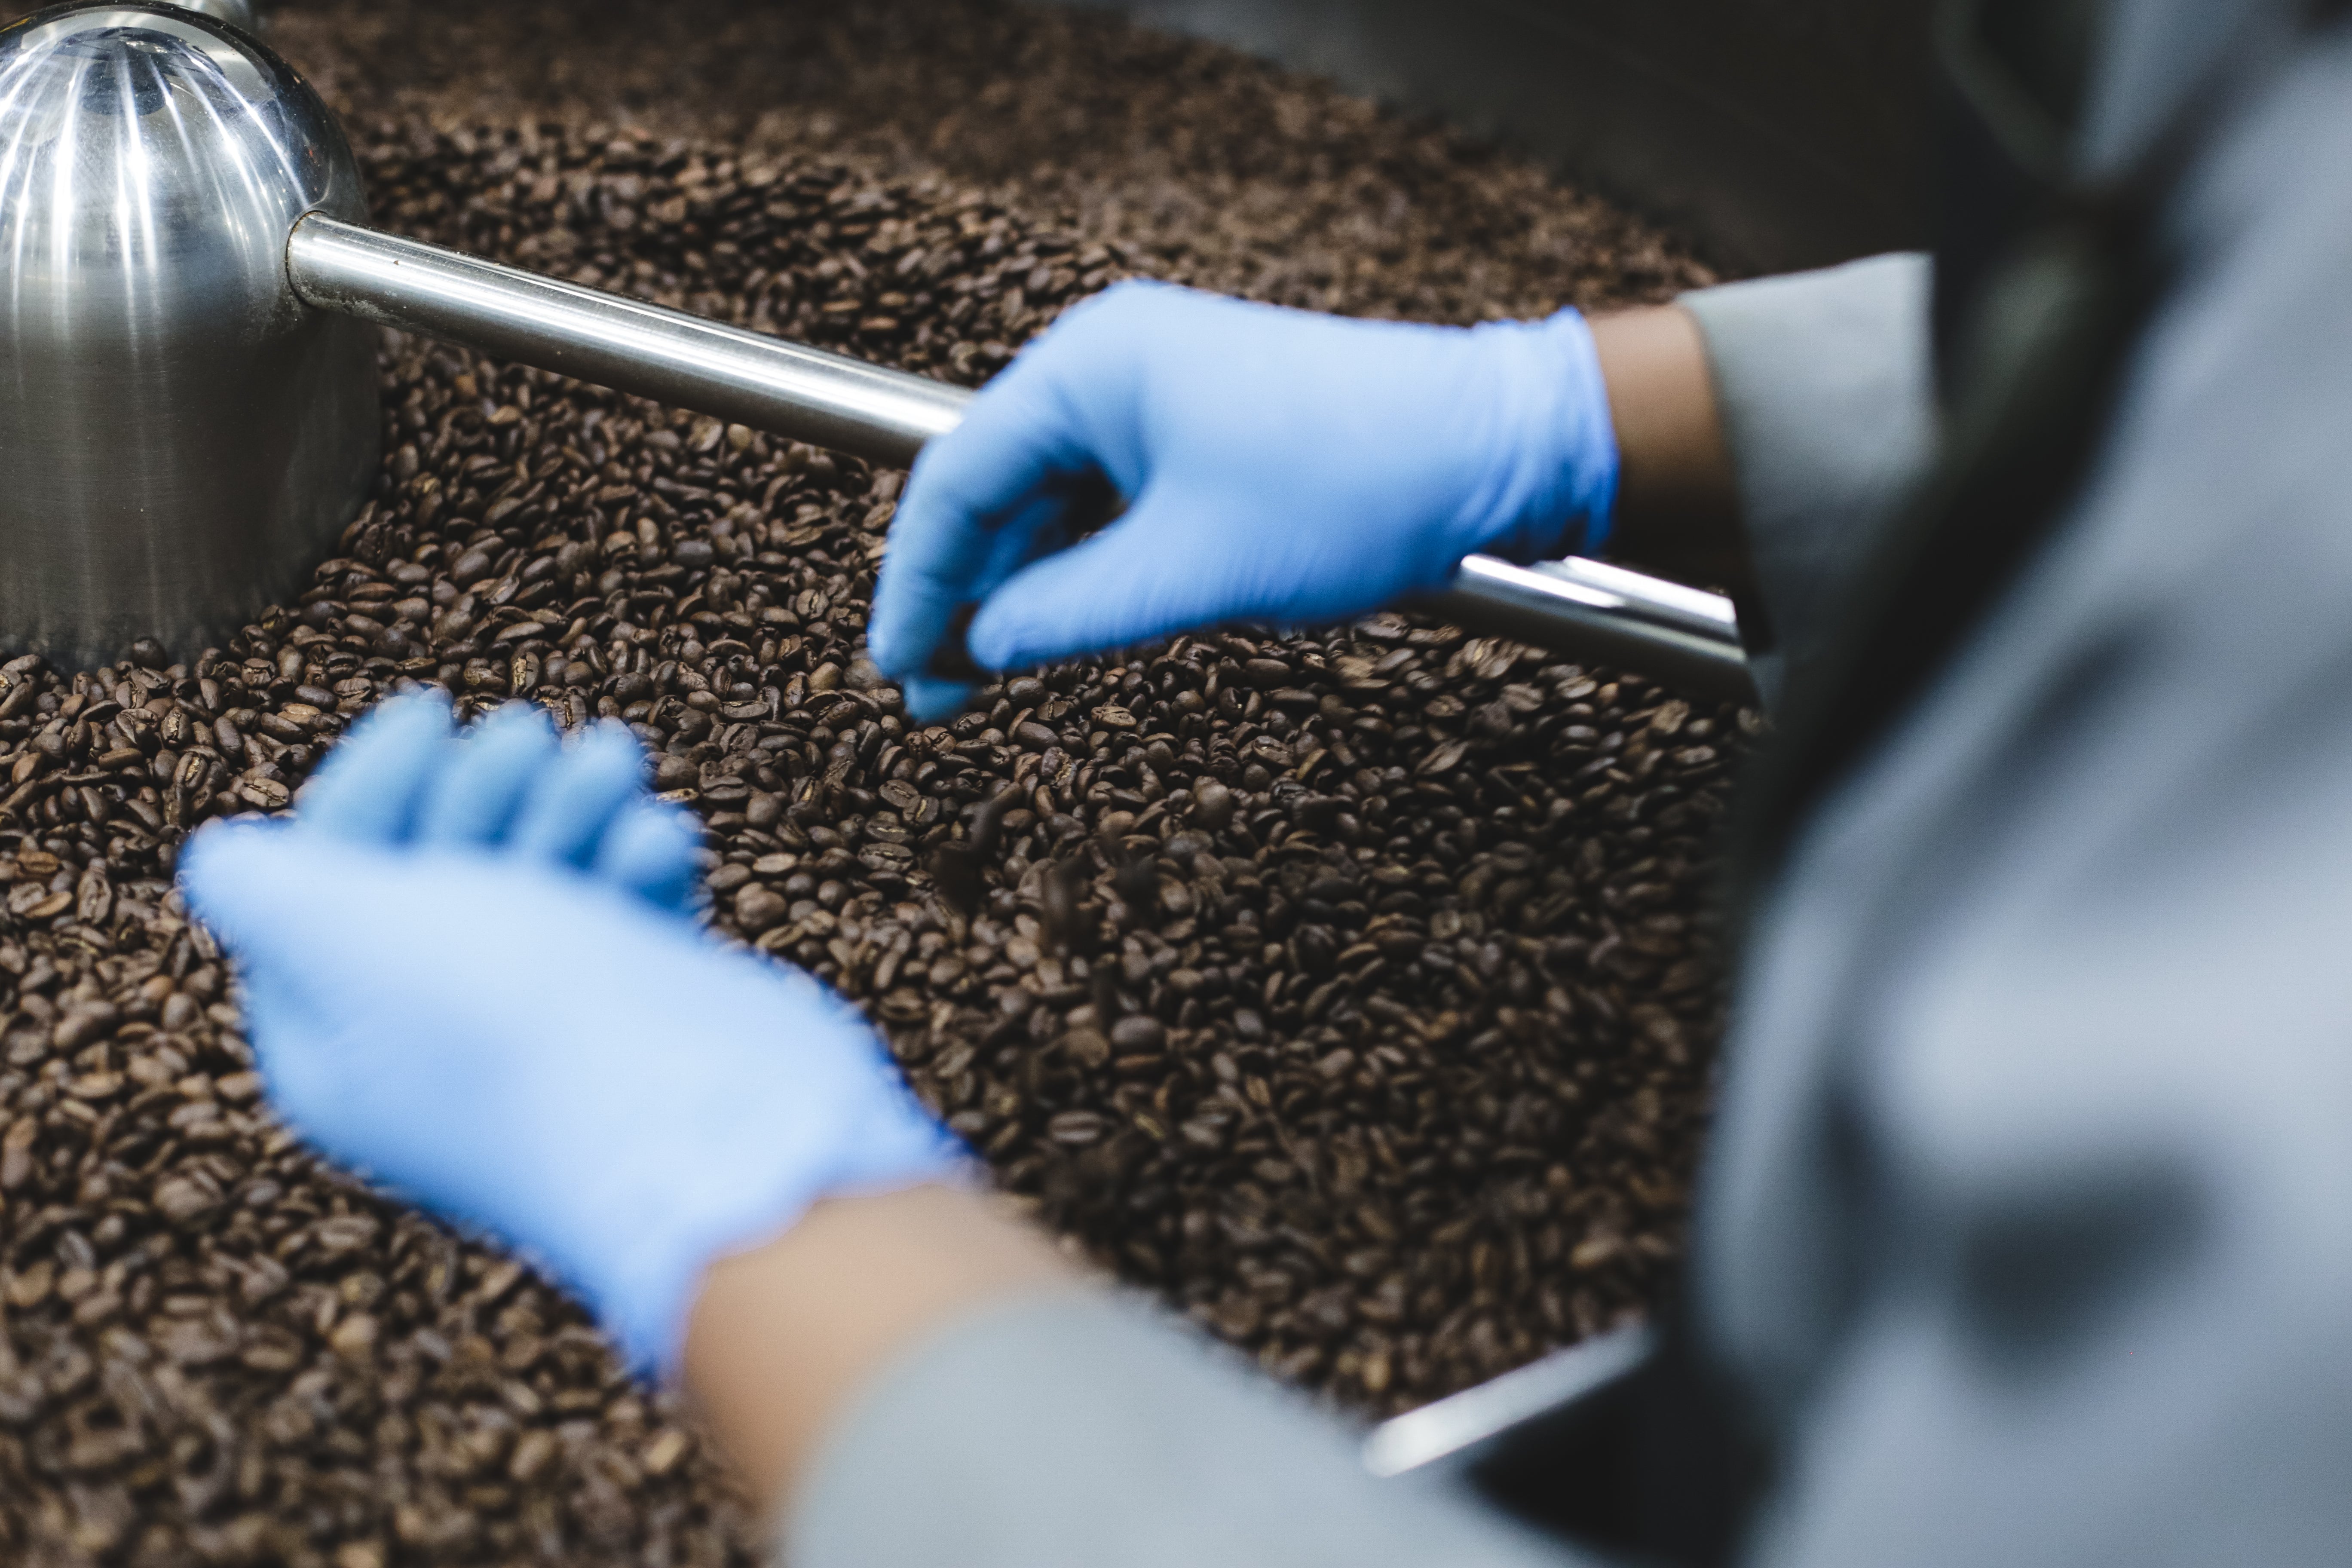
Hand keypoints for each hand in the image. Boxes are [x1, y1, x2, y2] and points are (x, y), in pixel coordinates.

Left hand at [177, 695, 963, 1370]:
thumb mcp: (344, 932)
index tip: (431, 714)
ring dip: (571, 807)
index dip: (368, 790)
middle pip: (435, 885)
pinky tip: (663, 837)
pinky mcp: (647, 1030)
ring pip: (542, 892)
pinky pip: (629, 924)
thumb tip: (225, 860)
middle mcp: (436, 1053)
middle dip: (481, 790)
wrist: (702, 1124)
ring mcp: (550, 1046)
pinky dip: (638, 864)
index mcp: (337, 1049)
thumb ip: (262, 886)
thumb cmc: (514, 1025)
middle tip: (528, 731)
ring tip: (613, 755)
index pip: (323, 897)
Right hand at [870, 279, 1618, 716]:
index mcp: (1091, 369)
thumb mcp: (1189, 571)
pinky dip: (1083, 570)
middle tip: (934, 694)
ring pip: (1053, 504)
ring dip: (1022, 592)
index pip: (954, 478)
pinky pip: (1111, 504)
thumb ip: (1065, 614)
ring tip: (986, 680)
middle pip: (995, 490)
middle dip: (963, 597)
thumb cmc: (1352, 488)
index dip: (914, 581)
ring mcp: (1158, 395)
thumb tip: (976, 646)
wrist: (1489, 445)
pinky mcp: (1201, 431)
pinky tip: (1062, 633)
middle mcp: (1111, 366)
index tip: (893, 664)